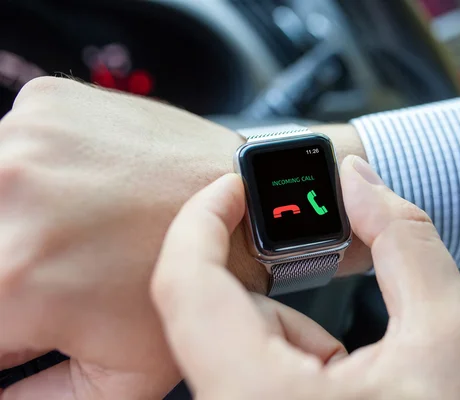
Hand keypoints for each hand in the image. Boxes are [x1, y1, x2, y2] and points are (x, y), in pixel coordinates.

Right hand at [0, 77, 256, 397]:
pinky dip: (38, 171)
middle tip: (56, 266)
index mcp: (11, 277)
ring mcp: (23, 137)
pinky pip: (13, 142)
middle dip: (12, 266)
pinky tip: (89, 186)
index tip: (28, 312)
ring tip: (77, 226)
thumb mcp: (118, 378)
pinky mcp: (47, 101)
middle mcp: (4, 194)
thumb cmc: (200, 285)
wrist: (250, 204)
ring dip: (17, 217)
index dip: (8, 322)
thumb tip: (5, 390)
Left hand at [152, 157, 459, 398]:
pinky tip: (338, 372)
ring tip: (350, 355)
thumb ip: (404, 242)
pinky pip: (246, 368)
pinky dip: (289, 351)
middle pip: (217, 309)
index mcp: (259, 396)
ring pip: (235, 341)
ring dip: (291, 325)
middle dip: (277, 279)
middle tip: (321, 256)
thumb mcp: (448, 338)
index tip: (237, 186)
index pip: (186, 283)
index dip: (205, 217)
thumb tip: (361, 184)